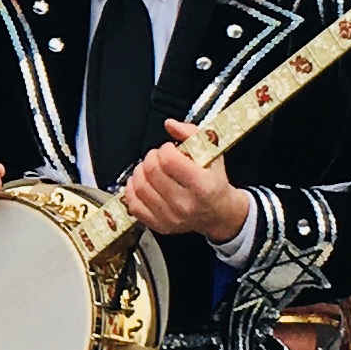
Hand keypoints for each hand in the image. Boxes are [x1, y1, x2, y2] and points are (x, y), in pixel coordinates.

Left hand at [122, 120, 250, 244]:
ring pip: (140, 186)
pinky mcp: (159, 225)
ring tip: (150, 168)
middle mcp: (186, 204)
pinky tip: (140, 182)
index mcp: (202, 186)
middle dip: (152, 157)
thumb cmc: (214, 183)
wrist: (218, 213)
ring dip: (140, 171)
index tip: (169, 148)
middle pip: (152, 171)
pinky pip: (133, 204)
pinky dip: (132, 189)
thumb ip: (191, 134)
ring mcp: (171, 217)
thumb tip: (170, 124)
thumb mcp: (212, 154)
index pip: (169, 160)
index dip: (165, 148)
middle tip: (158, 156)